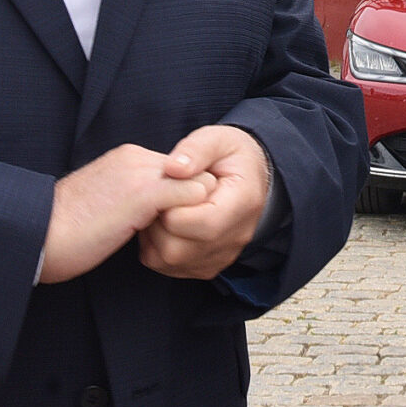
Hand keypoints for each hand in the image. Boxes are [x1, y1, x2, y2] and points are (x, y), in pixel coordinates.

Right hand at [40, 144, 214, 283]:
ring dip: (196, 211)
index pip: (178, 170)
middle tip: (188, 232)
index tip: (177, 223)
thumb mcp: (102, 202)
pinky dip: (194, 217)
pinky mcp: (145, 193)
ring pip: (199, 182)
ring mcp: (142, 172)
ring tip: (185, 237)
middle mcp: (136, 157)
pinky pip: (193, 195)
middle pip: (194, 172)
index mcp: (126, 158)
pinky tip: (179, 238)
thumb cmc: (63, 231)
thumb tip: (150, 211)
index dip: (183, 197)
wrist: (35, 237)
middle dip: (195, 202)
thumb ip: (129, 196)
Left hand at [136, 124, 272, 279]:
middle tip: (160, 197)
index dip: (170, 204)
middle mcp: (235, 237)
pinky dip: (158, 248)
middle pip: (177, 248)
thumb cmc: (231, 155)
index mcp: (242, 203)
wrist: (251, 176)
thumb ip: (195, 149)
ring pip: (169, 261)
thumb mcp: (218, 138)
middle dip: (158, 222)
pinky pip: (169, 268)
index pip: (196, 221)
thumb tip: (172, 169)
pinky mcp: (208, 266)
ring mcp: (222, 256)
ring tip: (162, 209)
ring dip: (154, 236)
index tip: (168, 183)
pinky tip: (166, 224)